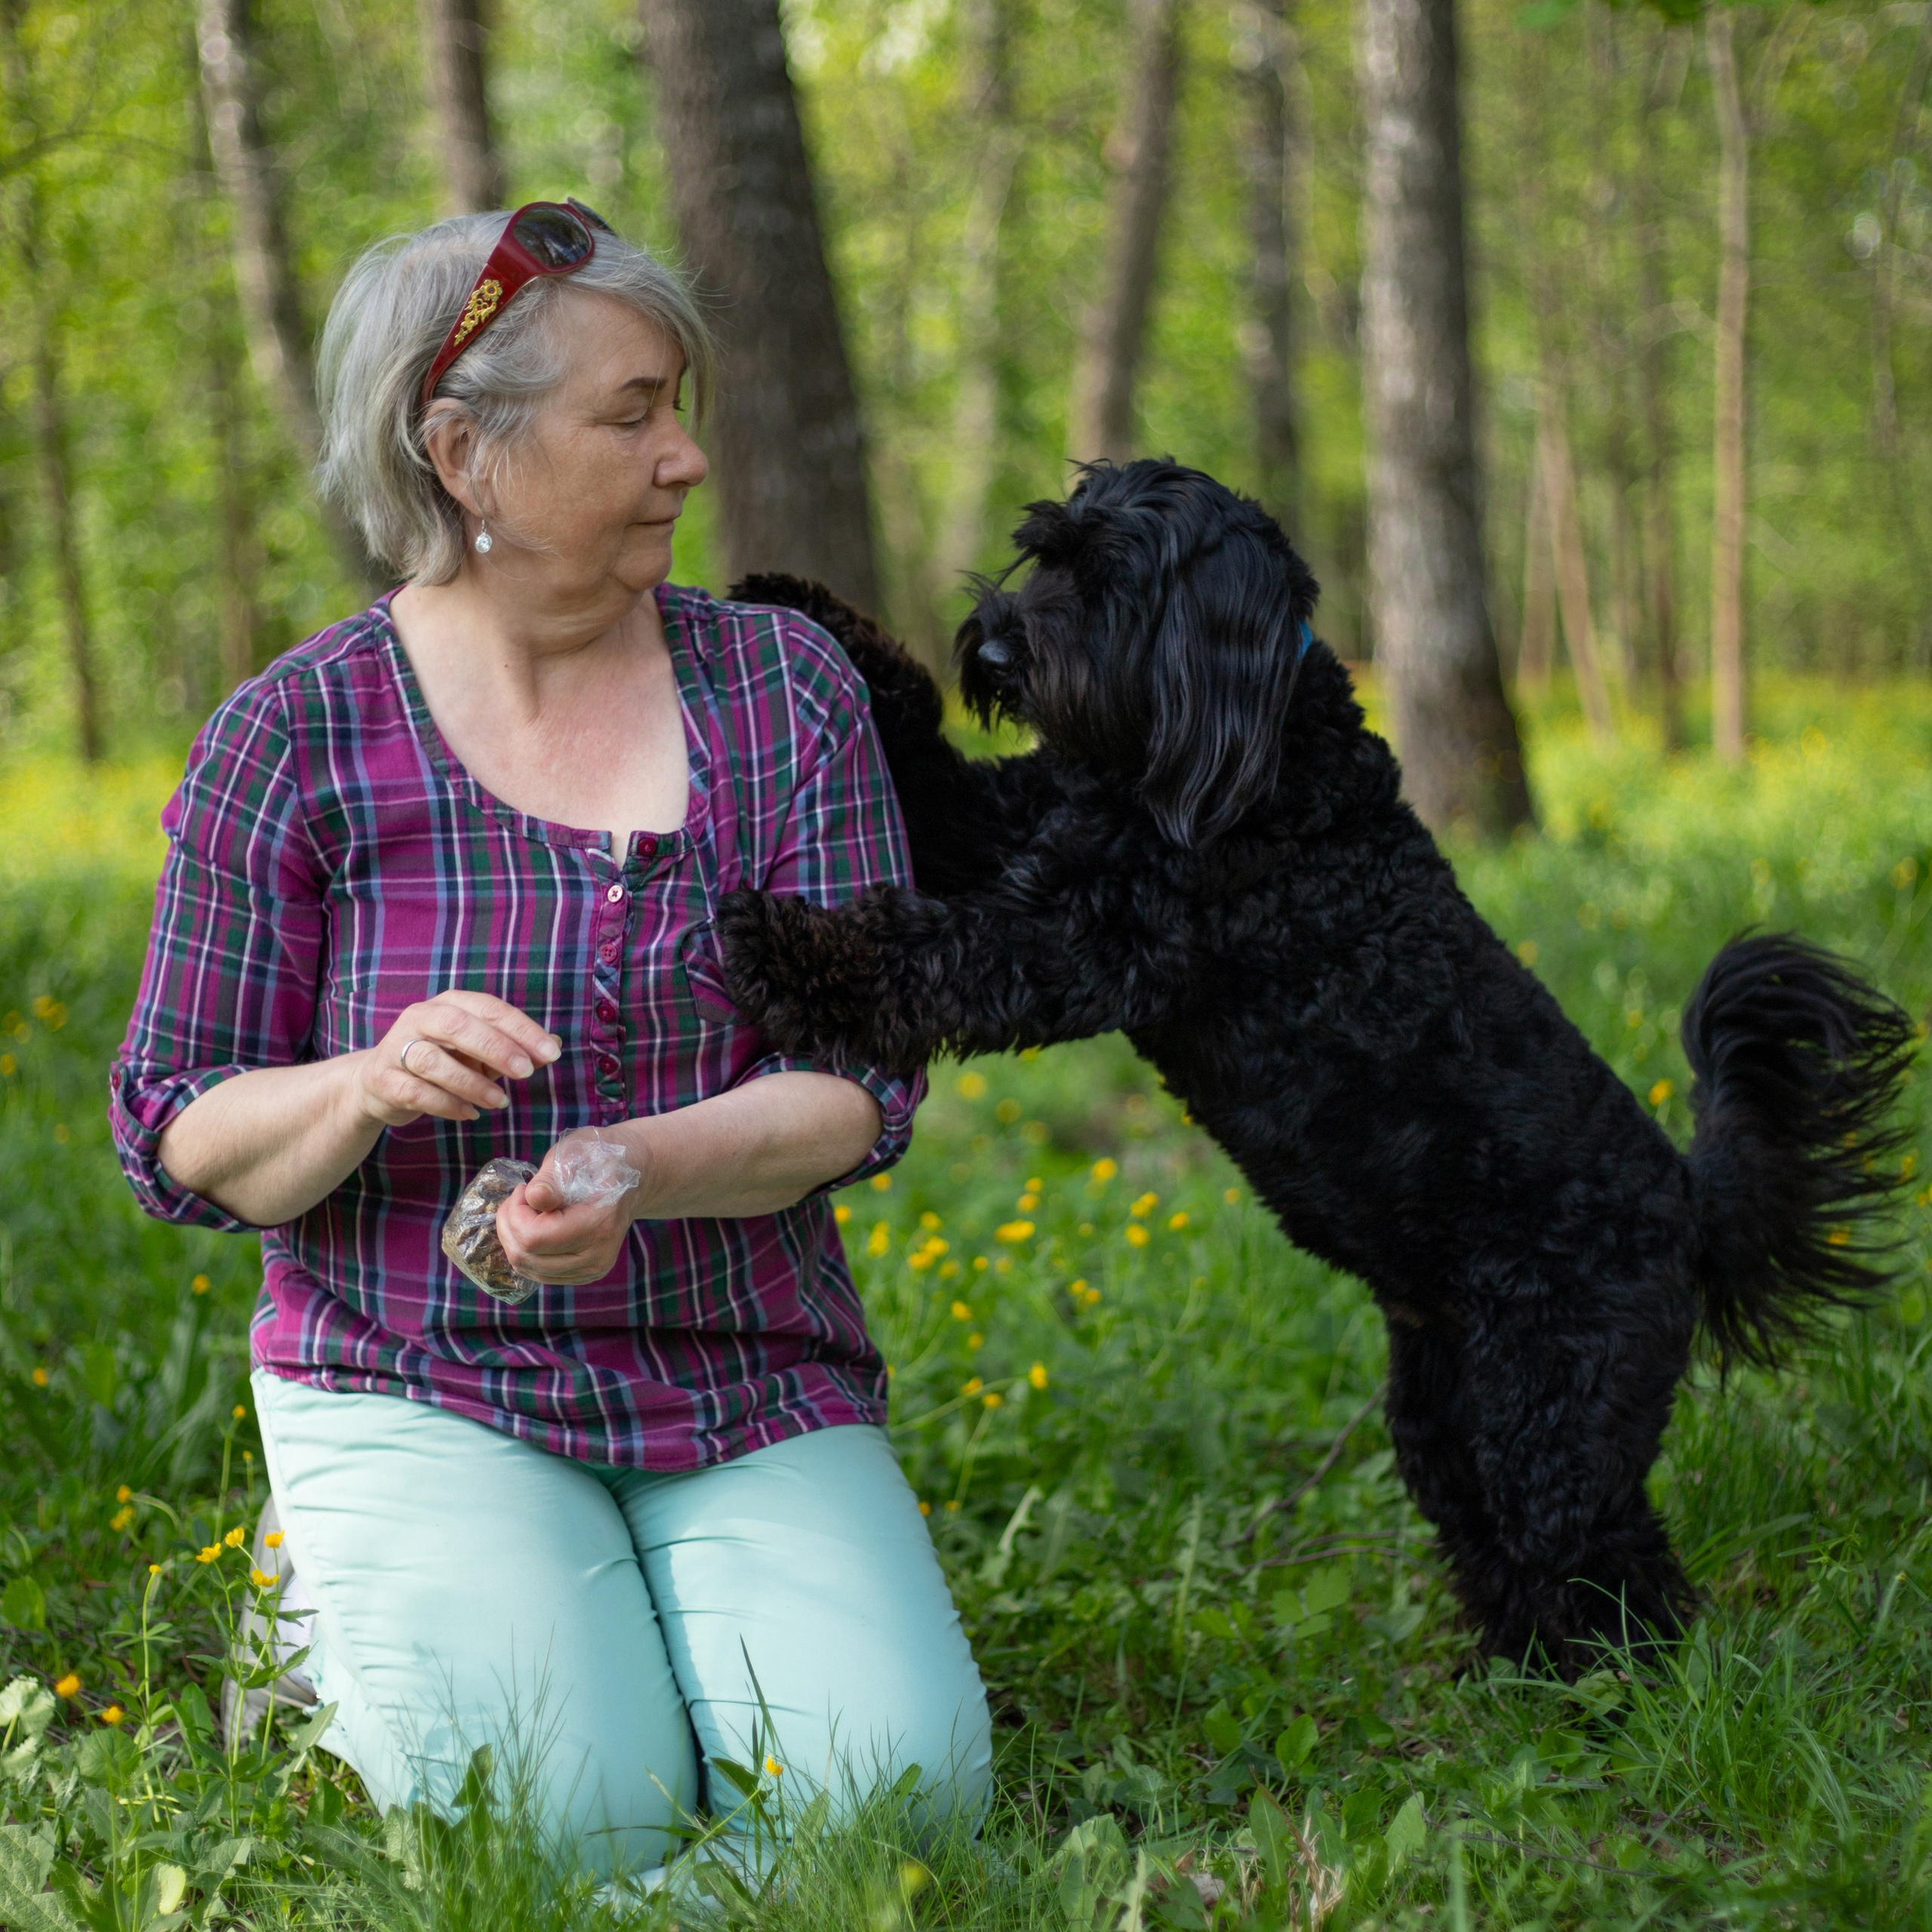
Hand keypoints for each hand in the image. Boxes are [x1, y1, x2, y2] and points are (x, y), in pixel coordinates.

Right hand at [353, 991, 561, 1127]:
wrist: (378, 1083)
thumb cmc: (441, 1061)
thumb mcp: (477, 1051)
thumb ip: (512, 1048)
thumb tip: (553, 1046)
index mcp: (449, 1003)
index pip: (489, 1008)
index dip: (521, 1029)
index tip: (550, 1053)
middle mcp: (420, 1018)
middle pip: (456, 1026)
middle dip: (495, 1048)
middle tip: (526, 1072)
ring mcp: (397, 1048)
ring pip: (433, 1061)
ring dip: (472, 1083)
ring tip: (500, 1101)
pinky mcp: (384, 1080)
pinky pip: (416, 1092)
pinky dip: (447, 1104)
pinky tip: (470, 1114)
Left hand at [496, 1132, 650, 1285]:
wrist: (633, 1176)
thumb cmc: (600, 1158)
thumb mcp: (576, 1152)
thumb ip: (552, 1177)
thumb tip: (533, 1198)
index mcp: (599, 1224)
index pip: (533, 1238)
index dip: (514, 1213)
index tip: (523, 1188)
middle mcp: (598, 1256)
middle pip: (525, 1256)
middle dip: (509, 1224)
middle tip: (520, 1197)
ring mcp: (592, 1270)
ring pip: (526, 1268)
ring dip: (515, 1237)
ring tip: (528, 1210)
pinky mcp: (584, 1275)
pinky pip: (537, 1272)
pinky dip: (526, 1250)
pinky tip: (536, 1226)